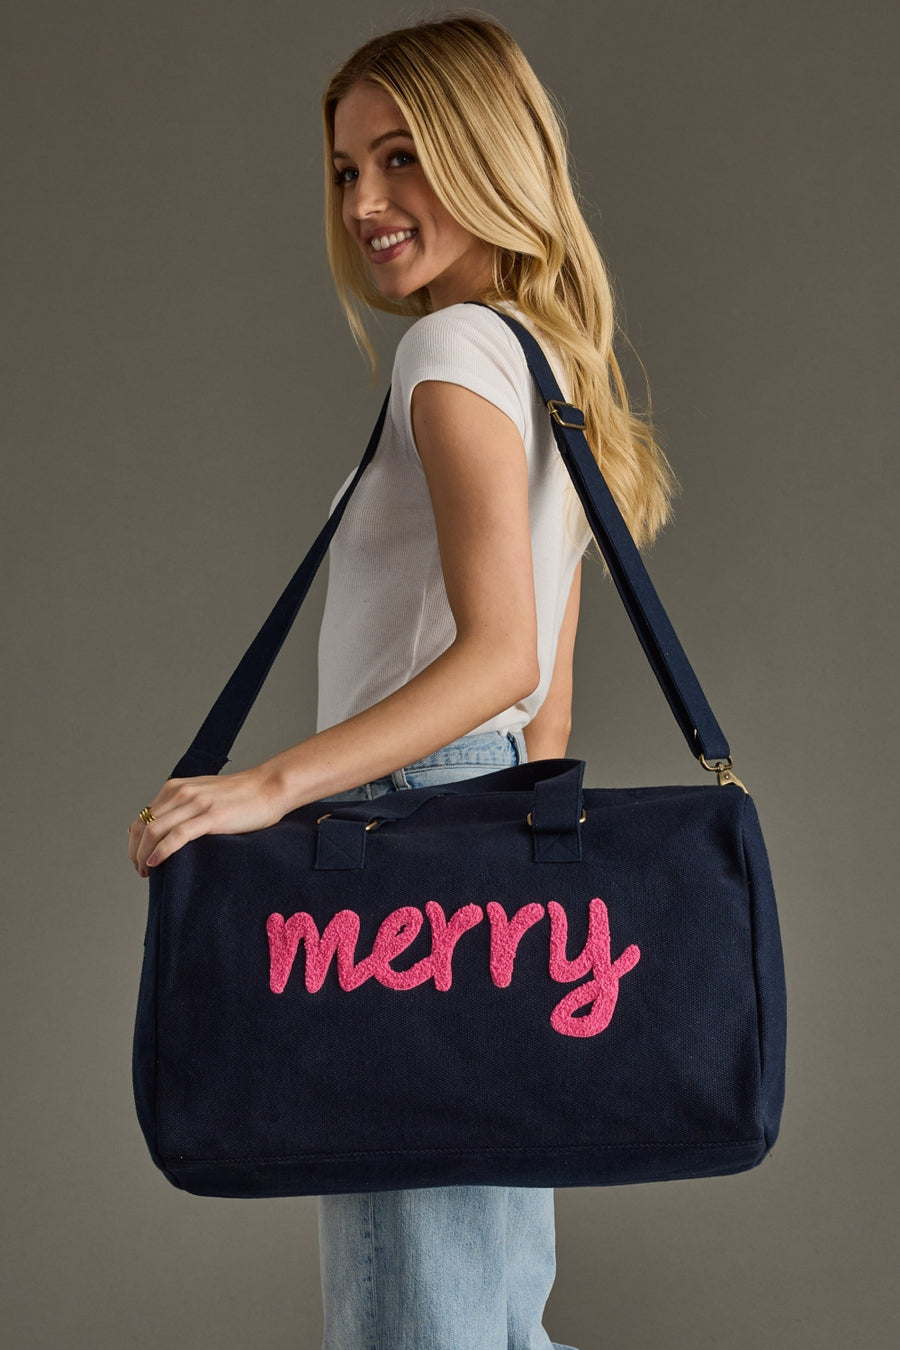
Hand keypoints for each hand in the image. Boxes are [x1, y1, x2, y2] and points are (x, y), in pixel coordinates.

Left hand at [127, 766, 284, 877]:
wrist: (270, 787)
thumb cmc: (241, 796)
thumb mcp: (204, 795)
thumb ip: (184, 807)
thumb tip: (165, 830)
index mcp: (176, 788)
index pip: (142, 817)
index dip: (134, 841)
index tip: (139, 859)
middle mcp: (181, 793)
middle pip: (142, 826)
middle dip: (135, 851)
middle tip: (141, 870)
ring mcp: (195, 804)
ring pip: (153, 831)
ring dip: (143, 855)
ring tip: (146, 871)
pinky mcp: (211, 816)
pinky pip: (177, 836)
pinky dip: (161, 851)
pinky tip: (156, 863)